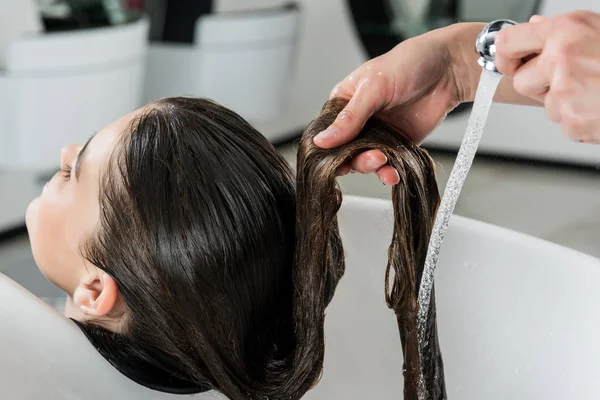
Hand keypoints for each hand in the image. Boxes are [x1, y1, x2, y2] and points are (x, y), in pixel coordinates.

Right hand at [313, 25, 470, 184]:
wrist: (449, 69)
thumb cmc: (409, 63)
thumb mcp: (374, 88)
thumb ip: (349, 118)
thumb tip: (322, 141)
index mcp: (345, 102)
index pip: (326, 131)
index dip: (327, 148)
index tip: (332, 159)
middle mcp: (359, 120)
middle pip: (344, 151)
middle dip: (354, 159)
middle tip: (372, 157)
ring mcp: (378, 134)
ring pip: (364, 160)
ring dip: (371, 167)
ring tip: (384, 162)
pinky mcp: (398, 144)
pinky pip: (387, 164)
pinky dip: (388, 172)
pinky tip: (393, 173)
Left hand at [495, 11, 599, 142]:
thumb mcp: (599, 29)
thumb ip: (564, 31)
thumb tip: (533, 26)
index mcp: (566, 31)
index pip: (507, 42)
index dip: (505, 56)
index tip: (510, 62)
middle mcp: (560, 59)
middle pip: (521, 81)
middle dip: (539, 85)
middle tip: (570, 80)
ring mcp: (565, 93)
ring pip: (546, 105)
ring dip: (565, 103)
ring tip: (597, 92)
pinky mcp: (572, 120)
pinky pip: (565, 124)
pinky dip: (581, 121)